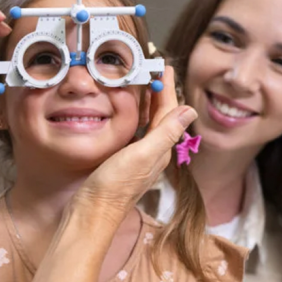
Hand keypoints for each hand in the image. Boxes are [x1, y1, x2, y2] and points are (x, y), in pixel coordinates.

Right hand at [71, 67, 196, 228]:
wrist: (92, 214)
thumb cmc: (114, 186)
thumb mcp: (141, 155)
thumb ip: (165, 133)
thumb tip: (190, 109)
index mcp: (159, 149)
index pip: (169, 112)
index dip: (168, 88)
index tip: (165, 67)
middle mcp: (152, 153)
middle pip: (160, 116)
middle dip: (159, 92)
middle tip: (154, 70)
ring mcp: (137, 158)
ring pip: (147, 124)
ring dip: (147, 103)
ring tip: (142, 84)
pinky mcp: (122, 162)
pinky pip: (134, 133)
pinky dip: (133, 117)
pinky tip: (125, 113)